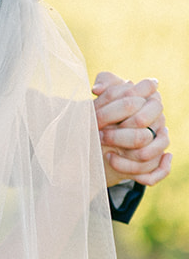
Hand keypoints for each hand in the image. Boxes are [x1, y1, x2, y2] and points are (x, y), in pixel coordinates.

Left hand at [92, 73, 171, 188]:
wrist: (107, 133)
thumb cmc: (108, 109)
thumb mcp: (106, 93)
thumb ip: (105, 83)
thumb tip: (97, 89)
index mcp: (151, 101)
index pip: (142, 108)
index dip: (119, 112)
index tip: (97, 118)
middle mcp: (159, 121)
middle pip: (143, 130)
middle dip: (119, 136)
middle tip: (99, 136)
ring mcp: (160, 141)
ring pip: (149, 154)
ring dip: (126, 159)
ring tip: (107, 155)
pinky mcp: (157, 160)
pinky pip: (159, 171)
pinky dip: (146, 175)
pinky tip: (126, 170)